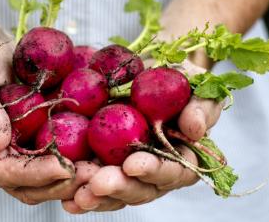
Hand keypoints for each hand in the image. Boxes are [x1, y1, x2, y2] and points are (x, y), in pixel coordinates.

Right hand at [0, 19, 90, 203]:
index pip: (1, 172)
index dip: (33, 173)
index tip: (64, 168)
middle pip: (26, 186)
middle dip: (59, 183)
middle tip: (92, 175)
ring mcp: (14, 149)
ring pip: (45, 178)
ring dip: (73, 176)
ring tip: (102, 169)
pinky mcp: (34, 138)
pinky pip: (56, 154)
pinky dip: (78, 156)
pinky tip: (100, 151)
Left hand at [62, 60, 223, 212]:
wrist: (148, 70)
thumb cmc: (178, 78)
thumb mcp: (195, 84)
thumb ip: (202, 106)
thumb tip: (195, 129)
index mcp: (183, 157)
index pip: (174, 172)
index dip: (154, 170)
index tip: (133, 163)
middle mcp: (156, 172)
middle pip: (141, 189)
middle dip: (119, 187)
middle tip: (98, 183)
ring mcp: (128, 172)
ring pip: (115, 194)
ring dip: (96, 197)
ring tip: (79, 195)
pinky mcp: (104, 166)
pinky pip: (92, 185)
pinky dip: (80, 192)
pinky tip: (66, 198)